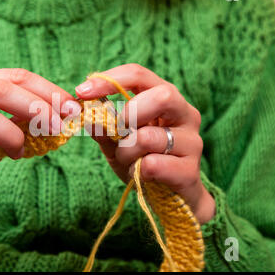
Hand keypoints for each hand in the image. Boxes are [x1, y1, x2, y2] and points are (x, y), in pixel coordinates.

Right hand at [0, 68, 80, 185]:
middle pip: (1, 90)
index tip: (72, 108)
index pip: (17, 77)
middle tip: (57, 129)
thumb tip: (64, 117)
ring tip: (18, 153)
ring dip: (11, 137)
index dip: (48, 91)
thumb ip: (25, 120)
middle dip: (36, 109)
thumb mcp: (2, 128)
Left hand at [75, 64, 214, 223]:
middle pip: (162, 96)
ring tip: (127, 161)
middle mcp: (185, 114)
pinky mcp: (190, 170)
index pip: (140, 75)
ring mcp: (192, 142)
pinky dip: (137, 171)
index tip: (82, 91)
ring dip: (126, 152)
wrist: (170, 199)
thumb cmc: (143, 161)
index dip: (110, 80)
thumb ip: (103, 127)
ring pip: (149, 137)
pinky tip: (141, 175)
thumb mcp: (116, 141)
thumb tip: (86, 114)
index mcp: (166, 98)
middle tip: (116, 133)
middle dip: (129, 114)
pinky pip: (153, 165)